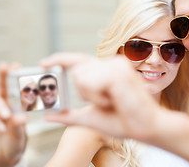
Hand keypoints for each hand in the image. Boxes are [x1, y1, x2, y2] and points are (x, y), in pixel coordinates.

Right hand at [0, 63, 27, 166]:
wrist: (4, 157)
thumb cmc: (15, 142)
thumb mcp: (20, 134)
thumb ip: (19, 125)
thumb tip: (21, 116)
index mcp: (17, 104)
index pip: (17, 88)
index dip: (16, 75)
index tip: (16, 64)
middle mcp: (5, 104)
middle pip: (2, 86)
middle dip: (3, 75)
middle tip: (4, 66)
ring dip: (0, 107)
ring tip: (7, 116)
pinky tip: (1, 128)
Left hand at [41, 53, 161, 140]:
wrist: (145, 128)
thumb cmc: (123, 121)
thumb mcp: (91, 117)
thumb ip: (70, 115)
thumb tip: (49, 115)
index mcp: (106, 70)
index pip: (79, 60)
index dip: (60, 59)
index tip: (42, 63)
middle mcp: (111, 63)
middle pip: (77, 70)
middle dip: (85, 92)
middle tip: (106, 102)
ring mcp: (116, 65)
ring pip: (82, 77)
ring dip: (92, 96)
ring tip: (112, 101)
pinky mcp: (119, 71)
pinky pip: (92, 82)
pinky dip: (98, 97)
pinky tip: (114, 100)